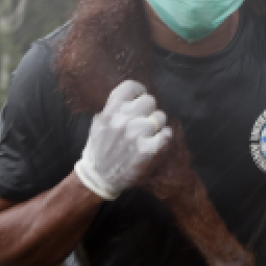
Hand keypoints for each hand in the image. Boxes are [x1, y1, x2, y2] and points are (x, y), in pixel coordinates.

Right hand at [74, 80, 170, 199]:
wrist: (99, 178)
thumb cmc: (99, 149)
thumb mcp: (99, 124)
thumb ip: (112, 108)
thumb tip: (130, 96)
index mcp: (109, 112)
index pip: (130, 87)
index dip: (138, 91)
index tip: (139, 98)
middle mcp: (122, 121)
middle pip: (149, 100)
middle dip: (148, 110)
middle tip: (144, 119)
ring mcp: (135, 135)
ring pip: (160, 117)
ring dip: (157, 124)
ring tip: (150, 133)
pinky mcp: (146, 150)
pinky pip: (166, 134)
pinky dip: (164, 136)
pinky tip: (157, 140)